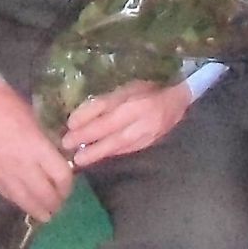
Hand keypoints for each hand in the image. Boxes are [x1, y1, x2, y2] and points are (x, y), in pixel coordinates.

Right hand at [0, 78, 72, 222]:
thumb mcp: (34, 120)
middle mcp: (23, 165)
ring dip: (38, 210)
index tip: (68, 185)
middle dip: (56, 203)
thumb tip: (55, 157)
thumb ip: (45, 143)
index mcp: (37, 147)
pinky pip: (8, 195)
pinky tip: (24, 203)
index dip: (68, 185)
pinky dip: (19, 202)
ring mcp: (5, 174)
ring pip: (26, 201)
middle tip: (58, 203)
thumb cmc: (6, 104)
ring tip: (45, 214)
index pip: (61, 176)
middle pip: (46, 195)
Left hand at [62, 78, 195, 169]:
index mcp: (135, 103)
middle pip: (113, 134)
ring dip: (98, 152)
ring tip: (80, 159)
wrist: (178, 102)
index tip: (69, 129)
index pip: (108, 114)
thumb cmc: (147, 91)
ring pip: (120, 146)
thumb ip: (101, 104)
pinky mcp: (150, 144)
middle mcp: (143, 120)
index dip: (88, 122)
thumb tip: (75, 120)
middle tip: (70, 150)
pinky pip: (126, 150)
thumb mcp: (124, 90)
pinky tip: (98, 156)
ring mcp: (148, 134)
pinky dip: (111, 153)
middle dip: (90, 143)